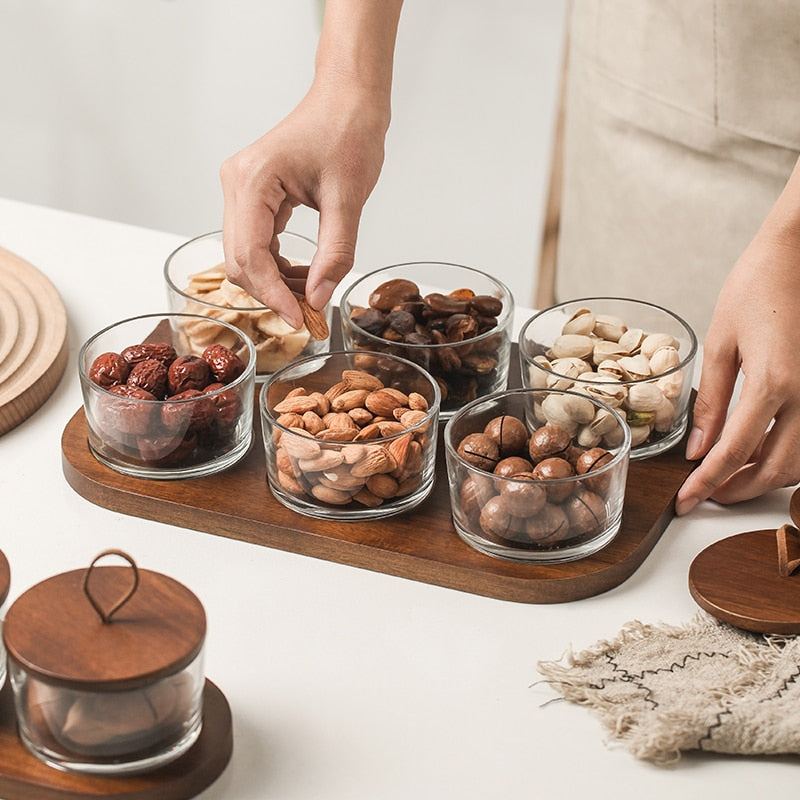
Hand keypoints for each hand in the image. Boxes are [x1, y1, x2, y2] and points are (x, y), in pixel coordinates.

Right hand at [220, 81, 388, 328]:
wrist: (348, 99)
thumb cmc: (348, 133)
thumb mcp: (348, 199)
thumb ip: (335, 253)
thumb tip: (319, 299)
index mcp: (252, 181)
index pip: (250, 255)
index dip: (273, 295)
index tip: (301, 320)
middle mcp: (236, 184)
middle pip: (240, 260)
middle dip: (273, 292)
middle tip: (310, 314)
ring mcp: (241, 190)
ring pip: (246, 256)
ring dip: (276, 282)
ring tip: (313, 295)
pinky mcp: (254, 196)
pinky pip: (257, 243)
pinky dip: (278, 266)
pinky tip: (306, 275)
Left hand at [676, 208, 799, 513]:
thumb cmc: (757, 287)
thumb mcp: (721, 343)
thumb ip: (712, 402)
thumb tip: (696, 448)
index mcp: (774, 382)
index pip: (734, 451)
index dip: (707, 482)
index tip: (685, 501)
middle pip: (774, 468)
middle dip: (737, 489)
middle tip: (705, 495)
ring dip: (763, 478)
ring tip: (727, 477)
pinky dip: (785, 458)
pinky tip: (758, 453)